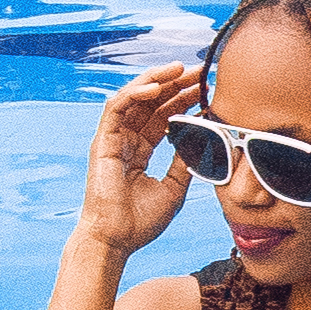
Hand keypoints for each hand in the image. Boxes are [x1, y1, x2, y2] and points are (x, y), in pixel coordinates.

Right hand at [76, 64, 202, 260]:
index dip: (184, 100)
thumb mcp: (174, 188)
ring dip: (156, 80)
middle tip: (201, 71)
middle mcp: (125, 140)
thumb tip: (205, 138)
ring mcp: (113, 139)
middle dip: (176, 84)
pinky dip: (135, 93)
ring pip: (134, 98)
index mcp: (140, 150)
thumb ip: (186, 162)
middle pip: (152, 103)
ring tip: (180, 68)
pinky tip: (155, 86)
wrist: (116, 241)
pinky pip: (116, 108)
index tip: (207, 89)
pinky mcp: (102, 141)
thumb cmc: (140, 222)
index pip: (163, 116)